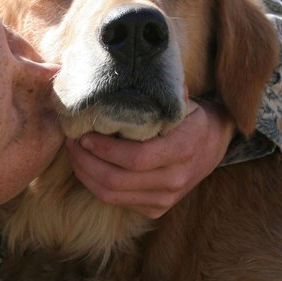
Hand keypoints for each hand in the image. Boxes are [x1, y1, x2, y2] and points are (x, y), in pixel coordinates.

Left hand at [65, 100, 235, 217]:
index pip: (136, 157)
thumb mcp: (179, 100)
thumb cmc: (187, 117)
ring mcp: (166, 198)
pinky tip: (87, 166)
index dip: (104, 148)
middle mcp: (176, 178)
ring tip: (73, 152)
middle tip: (71, 141)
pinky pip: (115, 201)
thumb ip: (156, 93)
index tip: (84, 133)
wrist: (210, 145)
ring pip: (111, 194)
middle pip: (117, 179)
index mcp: (184, 148)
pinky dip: (94, 184)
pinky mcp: (156, 209)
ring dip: (85, 173)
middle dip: (86, 161)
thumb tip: (124, 71)